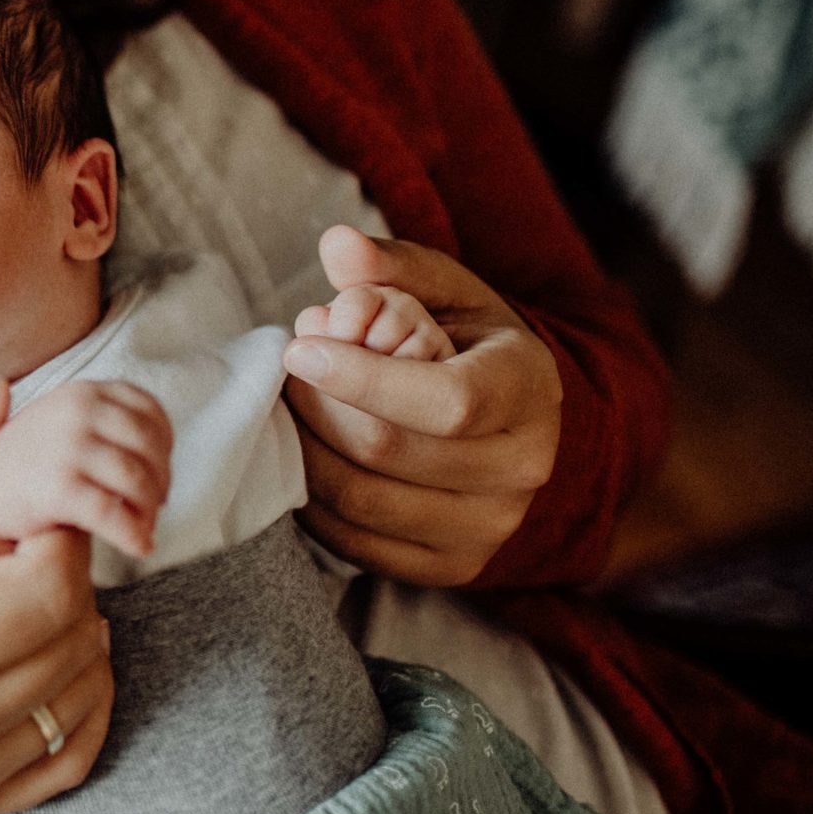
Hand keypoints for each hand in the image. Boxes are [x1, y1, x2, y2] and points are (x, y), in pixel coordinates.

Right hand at [0, 376, 115, 813]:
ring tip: (15, 593)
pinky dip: (74, 705)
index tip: (23, 508)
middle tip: (17, 542)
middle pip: (74, 643)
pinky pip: (63, 761)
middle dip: (66, 577)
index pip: (48, 593)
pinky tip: (41, 657)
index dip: (59, 535)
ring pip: (80, 701)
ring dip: (74, 635)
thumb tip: (0, 398)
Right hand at [0, 380, 173, 567]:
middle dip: (160, 482)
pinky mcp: (57, 487)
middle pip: (149, 446)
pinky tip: (139, 547)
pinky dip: (134, 534)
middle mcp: (76, 410)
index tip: (159, 474)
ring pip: (138, 480)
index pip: (149, 410)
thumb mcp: (62, 425)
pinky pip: (114, 513)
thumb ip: (106, 427)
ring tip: (142, 529)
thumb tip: (161, 463)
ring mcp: (67, 446)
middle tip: (153, 508)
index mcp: (82, 391)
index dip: (165, 446)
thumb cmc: (23, 468)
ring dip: (148, 511)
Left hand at [281, 226, 562, 585]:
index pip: (446, 401)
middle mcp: (521, 467)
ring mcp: (489, 527)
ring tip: (288, 410)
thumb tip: (338, 246)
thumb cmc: (468, 348)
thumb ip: (393, 267)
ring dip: (303, 452)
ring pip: (362, 499)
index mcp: (528, 389)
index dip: (361, 378)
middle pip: (387, 450)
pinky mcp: (449, 567)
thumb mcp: (447, 294)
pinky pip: (355, 541)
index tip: (300, 347)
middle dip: (316, 407)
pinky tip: (305, 456)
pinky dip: (311, 500)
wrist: (513, 431)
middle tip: (284, 373)